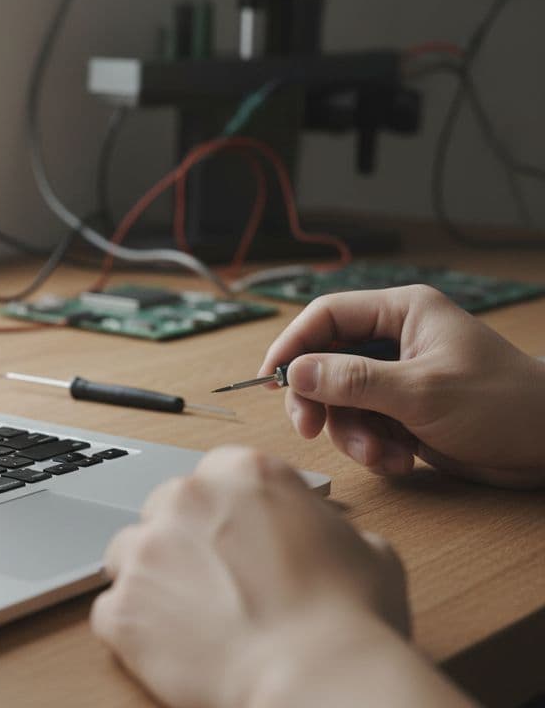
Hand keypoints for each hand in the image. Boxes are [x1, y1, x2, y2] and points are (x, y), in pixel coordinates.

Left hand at [91, 446, 468, 707]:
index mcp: (243, 473)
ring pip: (127, 553)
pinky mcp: (121, 607)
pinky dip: (135, 630)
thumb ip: (325, 526)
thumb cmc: (350, 619)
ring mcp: (146, 552)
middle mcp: (185, 499)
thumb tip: (320, 533)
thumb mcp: (365, 547)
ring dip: (151, 577)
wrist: (319, 677)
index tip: (237, 539)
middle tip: (217, 584)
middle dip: (183, 542)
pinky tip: (173, 648)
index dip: (226, 513)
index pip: (214, 477)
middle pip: (164, 510)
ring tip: (191, 617)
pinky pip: (112, 611)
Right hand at [261, 285, 544, 487]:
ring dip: (354, 435)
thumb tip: (296, 372)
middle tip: (312, 430)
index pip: (326, 316)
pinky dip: (375, 448)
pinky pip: (364, 427)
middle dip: (320, 401)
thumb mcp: (422, 392)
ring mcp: (398, 379)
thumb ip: (354, 381)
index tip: (271, 379)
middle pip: (325, 362)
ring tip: (384, 456)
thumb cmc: (503, 404)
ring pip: (342, 402)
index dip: (293, 345)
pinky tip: (402, 461)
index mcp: (402, 314)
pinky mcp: (404, 413)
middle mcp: (396, 341)